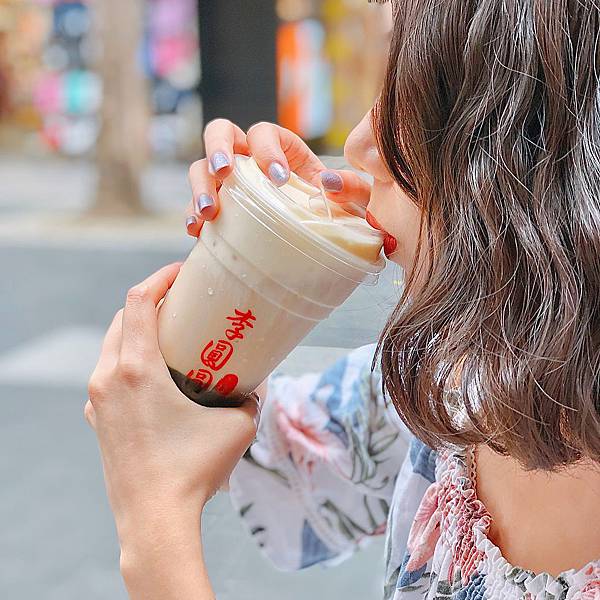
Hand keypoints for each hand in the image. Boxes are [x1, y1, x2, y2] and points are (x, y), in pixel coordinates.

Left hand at [84, 263, 259, 545]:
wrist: (154, 518)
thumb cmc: (194, 468)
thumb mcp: (237, 426)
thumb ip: (251, 398)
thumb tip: (257, 385)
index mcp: (137, 369)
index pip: (138, 301)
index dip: (159, 278)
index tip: (180, 272)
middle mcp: (108, 378)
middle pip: (122, 319)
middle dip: (150, 301)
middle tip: (181, 303)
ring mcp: (97, 401)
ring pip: (111, 347)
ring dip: (136, 332)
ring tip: (167, 336)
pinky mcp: (97, 421)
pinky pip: (107, 377)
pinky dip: (126, 363)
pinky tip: (151, 378)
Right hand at [184, 119, 371, 236]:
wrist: (311, 240)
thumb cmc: (329, 213)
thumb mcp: (346, 200)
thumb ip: (350, 188)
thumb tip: (331, 182)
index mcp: (280, 148)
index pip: (265, 133)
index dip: (267, 149)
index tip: (278, 178)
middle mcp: (247, 158)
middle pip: (220, 133)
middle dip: (218, 149)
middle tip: (225, 173)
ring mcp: (226, 182)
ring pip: (200, 167)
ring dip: (200, 187)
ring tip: (208, 213)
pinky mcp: (215, 208)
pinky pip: (193, 204)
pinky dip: (191, 215)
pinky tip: (197, 231)